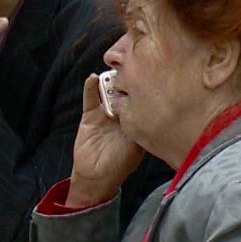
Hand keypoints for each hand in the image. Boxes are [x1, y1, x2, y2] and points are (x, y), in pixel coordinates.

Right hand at [67, 75, 144, 207]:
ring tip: (113, 70)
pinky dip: (90, 88)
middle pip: (125, 91)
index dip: (144, 87)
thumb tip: (150, 110)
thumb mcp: (137, 146)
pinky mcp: (89, 115)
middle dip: (127, 80)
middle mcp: (122, 114)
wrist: (96, 177)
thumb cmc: (120, 165)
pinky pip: (90, 99)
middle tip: (131, 64)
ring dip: (110, 82)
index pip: (141, 99)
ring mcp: (105, 113)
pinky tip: (93, 78)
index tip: (148, 72)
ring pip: (108, 92)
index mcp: (137, 120)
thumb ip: (140, 128)